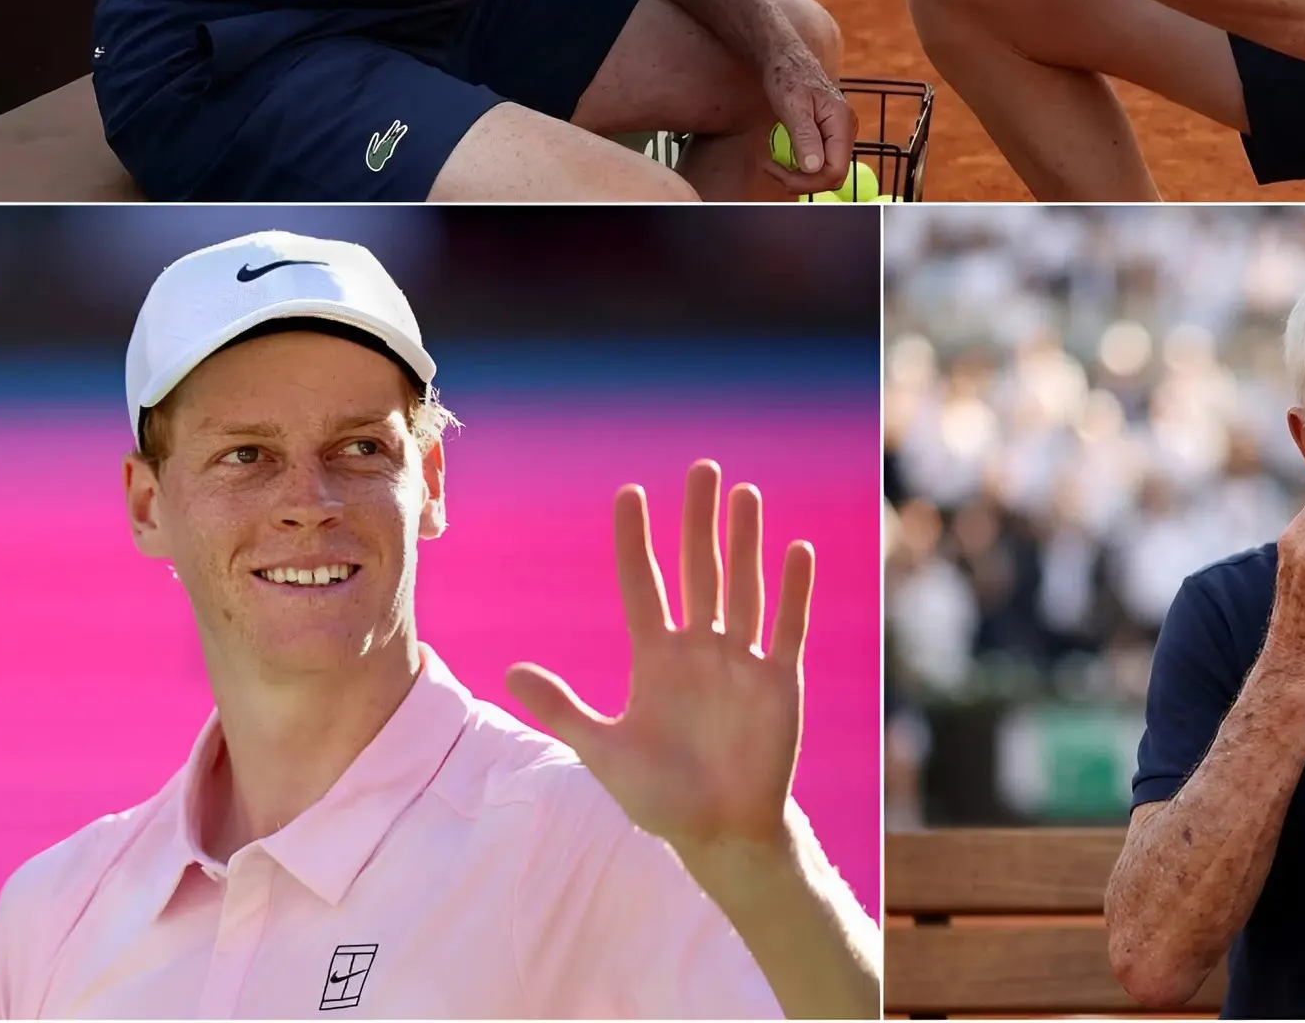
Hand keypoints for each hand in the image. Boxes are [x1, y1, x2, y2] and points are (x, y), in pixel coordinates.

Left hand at [505, 460, 813, 859]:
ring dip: (746, 543)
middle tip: (702, 468)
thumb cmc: (660, 798)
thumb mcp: (603, 752)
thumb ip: (563, 709)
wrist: (720, 835)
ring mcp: (740, 661)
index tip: (629, 494)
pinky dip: (793, 593)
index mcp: (655, 658)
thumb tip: (509, 671)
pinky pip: (786, 628)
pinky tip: (796, 552)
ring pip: (742, 588)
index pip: (641, 586)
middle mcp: (699, 648)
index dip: (634, 542)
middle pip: (698, 571)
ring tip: (746, 494)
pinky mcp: (777, 682)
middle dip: (698, 521)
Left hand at [758, 34, 854, 193]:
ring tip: (774, 165)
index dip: (808, 181)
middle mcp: (846, 130)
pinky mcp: (829, 135)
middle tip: (772, 170)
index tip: (778, 172)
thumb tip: (814, 169)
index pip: (835, 170)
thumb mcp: (792, 106)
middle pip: (833, 175)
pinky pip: (821, 161)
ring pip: (827, 171)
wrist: (787, 59)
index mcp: (841, 123)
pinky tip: (784, 159)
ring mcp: (839, 133)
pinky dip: (802, 167)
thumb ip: (805, 137)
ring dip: (801, 176)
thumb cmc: (788, 76)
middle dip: (803, 181)